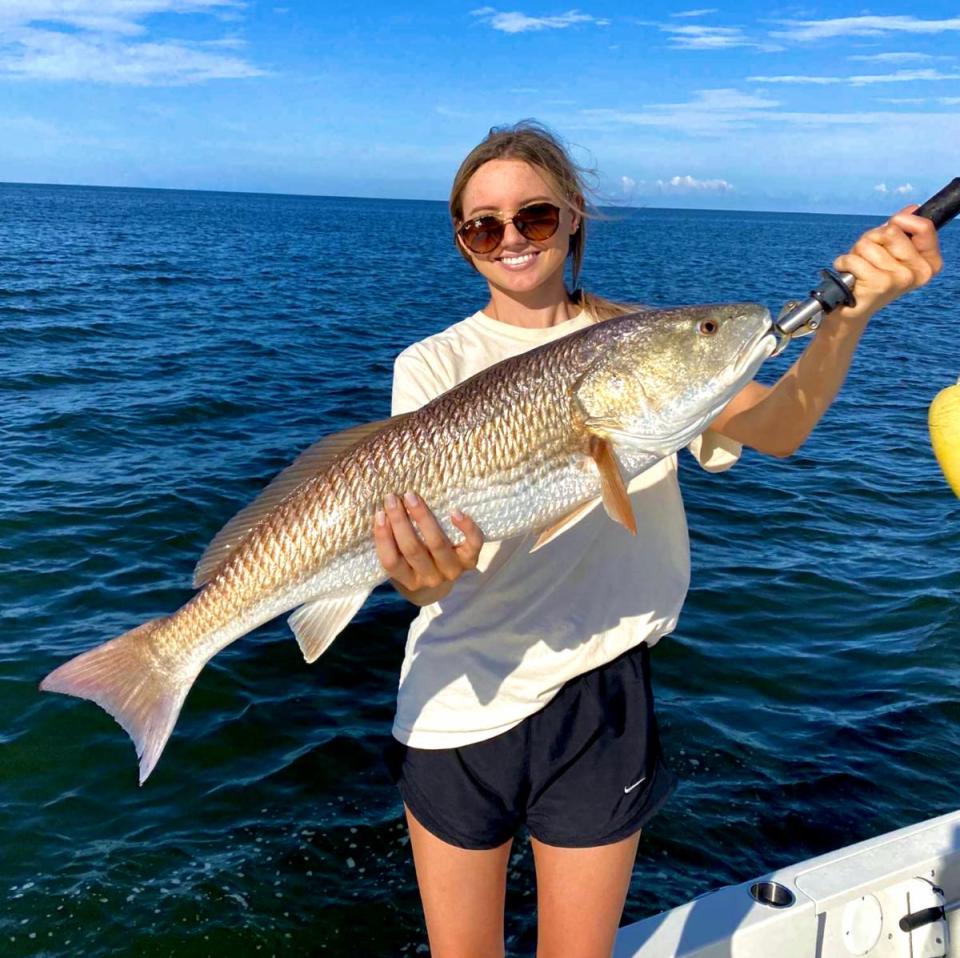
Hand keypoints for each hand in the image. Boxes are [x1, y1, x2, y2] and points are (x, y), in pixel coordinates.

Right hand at [373, 492, 483, 600]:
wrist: (444, 579)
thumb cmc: (416, 563)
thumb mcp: (401, 560)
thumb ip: (391, 543)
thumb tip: (380, 511)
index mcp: (409, 581)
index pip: (391, 562)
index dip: (383, 538)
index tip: (379, 514)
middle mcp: (430, 578)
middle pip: (412, 550)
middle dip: (400, 522)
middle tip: (392, 498)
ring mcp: (452, 570)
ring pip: (437, 544)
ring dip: (423, 518)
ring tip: (412, 498)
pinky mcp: (470, 560)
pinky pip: (473, 544)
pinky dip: (466, 528)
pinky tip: (455, 512)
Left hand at [831, 207, 941, 327]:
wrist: (851, 311)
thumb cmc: (869, 278)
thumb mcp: (889, 251)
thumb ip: (902, 230)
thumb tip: (912, 208)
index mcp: (929, 263)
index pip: (924, 227)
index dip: (902, 220)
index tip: (890, 228)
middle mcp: (919, 273)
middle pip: (891, 231)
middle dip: (871, 239)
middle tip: (868, 259)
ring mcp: (900, 279)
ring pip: (868, 243)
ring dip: (856, 253)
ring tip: (858, 269)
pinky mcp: (879, 284)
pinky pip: (854, 258)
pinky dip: (844, 262)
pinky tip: (848, 275)